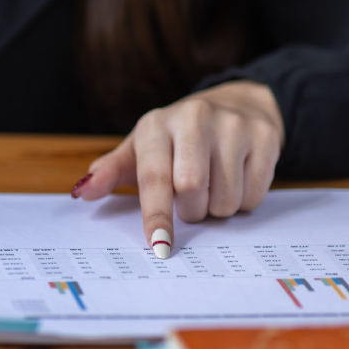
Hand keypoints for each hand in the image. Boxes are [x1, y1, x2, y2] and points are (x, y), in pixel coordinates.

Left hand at [71, 80, 283, 257]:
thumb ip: (111, 172)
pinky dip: (242, 202)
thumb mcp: (141, 149)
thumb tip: (82, 192)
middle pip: (192, 189)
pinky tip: (235, 181)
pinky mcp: (266, 137)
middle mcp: (195, 118)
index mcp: (157, 125)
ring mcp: (234, 126)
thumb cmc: (177, 139)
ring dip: (216, 210)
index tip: (158, 244)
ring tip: (211, 189)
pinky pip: (253, 194)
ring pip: (225, 198)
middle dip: (190, 211)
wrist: (237, 104)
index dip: (156, 215)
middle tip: (189, 203)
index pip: (154, 178)